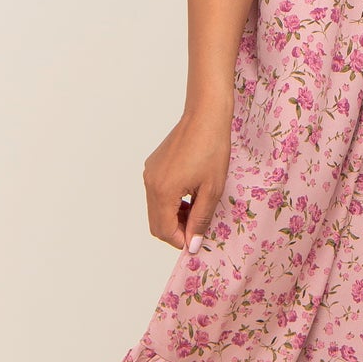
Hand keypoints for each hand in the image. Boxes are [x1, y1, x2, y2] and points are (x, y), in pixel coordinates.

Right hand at [143, 104, 232, 251]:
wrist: (205, 116)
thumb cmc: (212, 150)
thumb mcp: (212, 190)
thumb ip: (200, 220)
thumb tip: (192, 245)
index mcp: (163, 191)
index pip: (163, 230)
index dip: (180, 241)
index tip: (198, 241)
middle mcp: (150, 183)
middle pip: (156, 223)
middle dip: (175, 231)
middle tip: (198, 228)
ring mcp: (149, 174)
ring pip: (156, 210)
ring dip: (173, 217)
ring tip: (197, 210)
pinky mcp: (153, 166)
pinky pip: (157, 195)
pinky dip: (170, 203)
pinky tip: (190, 195)